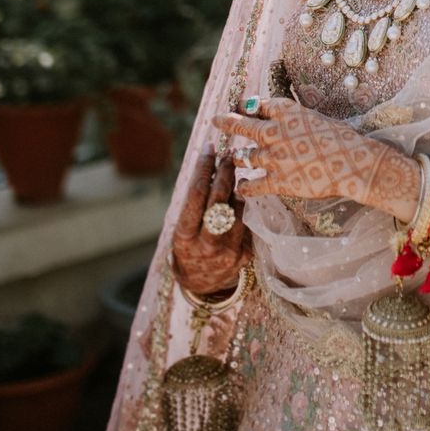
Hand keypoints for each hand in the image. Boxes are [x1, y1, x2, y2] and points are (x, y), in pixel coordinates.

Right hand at [171, 145, 252, 294]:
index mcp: (186, 236)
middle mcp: (207, 244)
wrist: (201, 282)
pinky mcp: (245, 254)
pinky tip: (238, 201)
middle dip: (225, 172)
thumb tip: (211, 164)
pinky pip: (247, 221)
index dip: (204, 168)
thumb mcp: (182, 227)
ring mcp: (228, 251)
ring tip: (232, 177)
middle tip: (229, 154)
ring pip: (237, 208)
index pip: (197, 194)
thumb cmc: (189, 246)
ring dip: (236, 190)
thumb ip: (195, 202)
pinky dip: (242, 208)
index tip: (209, 148)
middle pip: (220, 198)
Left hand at [212, 98, 420, 214]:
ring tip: (233, 158)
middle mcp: (274, 132)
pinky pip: (252, 185)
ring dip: (237, 158)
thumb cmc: (342, 138)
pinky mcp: (276, 181)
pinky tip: (241, 188)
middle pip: (242, 125)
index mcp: (286, 112)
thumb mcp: (317, 117)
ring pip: (244, 157)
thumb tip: (289, 118)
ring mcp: (272, 158)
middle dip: (227, 122)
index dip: (249, 106)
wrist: (352, 163)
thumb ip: (298, 118)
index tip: (243, 106)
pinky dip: (245, 187)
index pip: (259, 105)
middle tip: (215, 120)